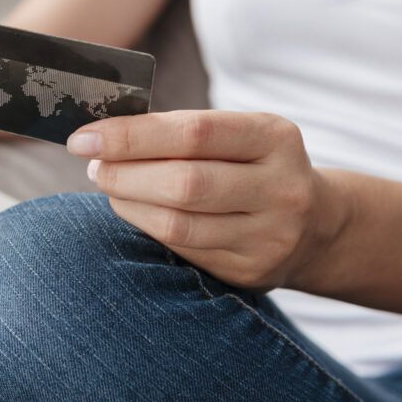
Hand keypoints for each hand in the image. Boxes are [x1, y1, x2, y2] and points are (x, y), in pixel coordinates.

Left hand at [66, 110, 343, 290]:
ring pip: (178, 224)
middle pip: (185, 183)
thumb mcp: (237, 134)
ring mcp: (270, 235)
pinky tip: (132, 210)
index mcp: (274, 137)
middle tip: (92, 165)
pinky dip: (145, 227)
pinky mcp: (251, 271)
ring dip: (127, 203)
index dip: (131, 136)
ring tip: (107, 185)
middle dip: (124, 173)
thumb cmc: (253, 166)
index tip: (85, 137)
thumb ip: (180, 131)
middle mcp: (281, 187)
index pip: (193, 132)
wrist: (317, 225)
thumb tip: (103, 134)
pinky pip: (182, 250)